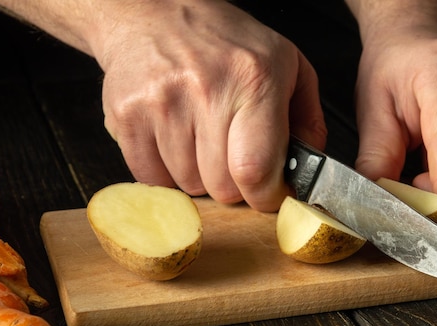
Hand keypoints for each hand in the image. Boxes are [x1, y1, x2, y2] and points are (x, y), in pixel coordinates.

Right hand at [96, 0, 326, 210]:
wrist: (153, 12)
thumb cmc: (224, 42)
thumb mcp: (286, 64)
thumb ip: (307, 119)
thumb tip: (308, 172)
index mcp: (253, 80)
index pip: (255, 170)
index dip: (265, 196)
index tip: (266, 194)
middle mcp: (206, 90)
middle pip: (222, 187)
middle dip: (233, 185)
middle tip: (231, 157)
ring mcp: (161, 104)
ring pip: (188, 185)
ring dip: (199, 176)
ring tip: (200, 139)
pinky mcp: (127, 116)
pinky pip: (153, 179)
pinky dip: (166, 172)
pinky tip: (174, 141)